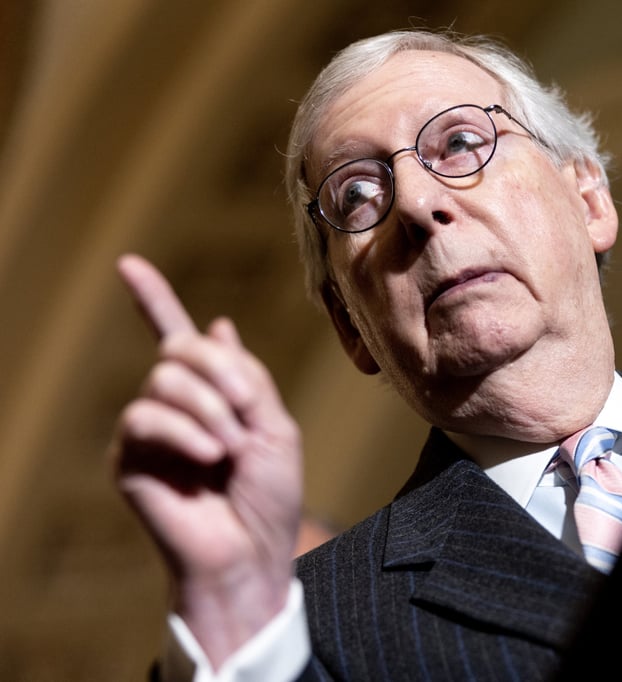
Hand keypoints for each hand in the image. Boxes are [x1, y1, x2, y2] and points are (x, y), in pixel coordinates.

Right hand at [110, 254, 302, 664]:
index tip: (128, 263)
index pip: (176, 337)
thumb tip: (219, 324)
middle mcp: (174, 406)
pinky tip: (210, 455)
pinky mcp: (128, 459)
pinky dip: (185, 429)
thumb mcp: (276, 426)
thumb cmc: (270, 496)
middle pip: (179, 348)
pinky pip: (145, 416)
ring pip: (164, 378)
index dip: (153, 300)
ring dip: (209, 407)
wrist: (252, 553)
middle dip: (221, 372)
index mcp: (212, 394)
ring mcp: (149, 431)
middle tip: (247, 411)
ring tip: (231, 448)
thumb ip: (248, 377)